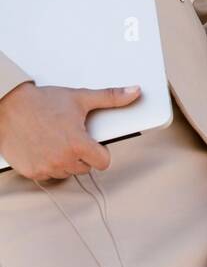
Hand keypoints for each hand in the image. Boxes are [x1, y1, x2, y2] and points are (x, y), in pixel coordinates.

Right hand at [0, 81, 141, 180]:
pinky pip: (48, 175)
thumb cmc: (43, 103)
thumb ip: (111, 98)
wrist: (10, 107)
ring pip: (66, 173)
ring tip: (57, 141)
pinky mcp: (31, 172)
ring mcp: (46, 168)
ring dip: (65, 161)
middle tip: (71, 137)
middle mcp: (62, 160)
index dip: (101, 152)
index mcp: (78, 144)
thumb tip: (134, 92)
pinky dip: (48, 164)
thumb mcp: (80, 98)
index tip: (95, 145)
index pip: (103, 162)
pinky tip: (44, 148)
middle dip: (82, 155)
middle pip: (85, 168)